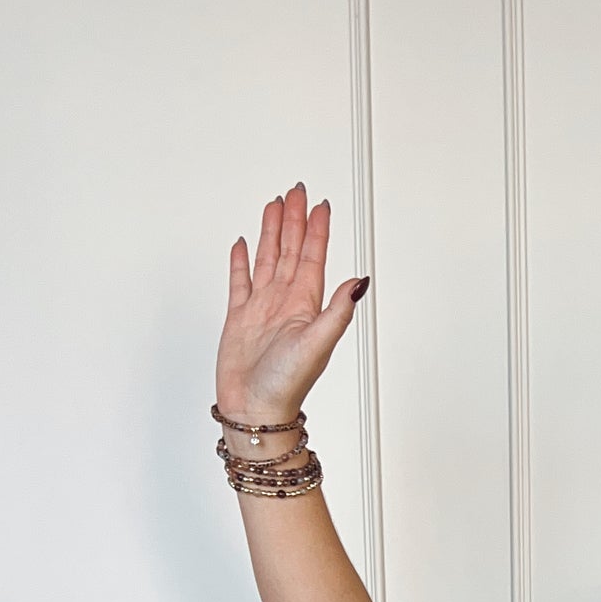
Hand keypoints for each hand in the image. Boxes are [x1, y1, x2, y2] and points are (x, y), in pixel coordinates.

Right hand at [216, 182, 367, 424]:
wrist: (254, 409)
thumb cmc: (286, 385)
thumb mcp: (319, 342)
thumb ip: (338, 310)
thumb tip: (361, 282)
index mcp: (305, 305)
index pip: (313, 257)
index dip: (317, 230)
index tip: (321, 205)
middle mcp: (285, 303)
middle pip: (291, 250)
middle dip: (295, 220)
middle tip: (297, 192)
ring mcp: (262, 309)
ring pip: (268, 259)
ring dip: (272, 232)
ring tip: (274, 206)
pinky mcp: (240, 319)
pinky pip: (240, 282)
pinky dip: (242, 262)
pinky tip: (244, 245)